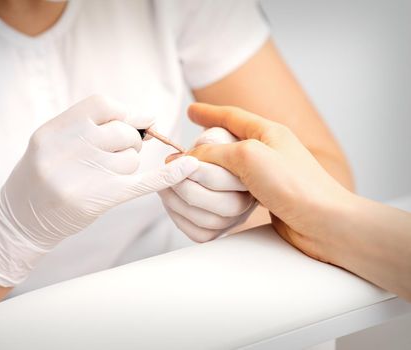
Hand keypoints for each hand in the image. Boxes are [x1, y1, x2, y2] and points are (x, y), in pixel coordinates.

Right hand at [0, 95, 198, 285]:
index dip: (125, 111)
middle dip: (129, 141)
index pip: (102, 105)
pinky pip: (142, 182)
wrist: (20, 220)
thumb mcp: (51, 142)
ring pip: (130, 159)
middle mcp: (68, 149)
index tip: (138, 120)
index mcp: (54, 130)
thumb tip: (145, 117)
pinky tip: (188, 167)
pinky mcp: (100, 200)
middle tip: (117, 154)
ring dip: (126, 165)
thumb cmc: (40, 177)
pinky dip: (168, 175)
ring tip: (104, 176)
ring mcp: (84, 176)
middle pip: (122, 133)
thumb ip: (89, 125)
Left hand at [159, 127, 255, 242]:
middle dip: (190, 189)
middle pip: (227, 205)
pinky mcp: (218, 231)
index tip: (180, 160)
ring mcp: (235, 219)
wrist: (218, 161)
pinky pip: (200, 234)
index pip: (233, 178)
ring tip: (165, 186)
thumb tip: (184, 158)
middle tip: (170, 175)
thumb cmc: (219, 147)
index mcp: (255, 174)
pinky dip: (180, 219)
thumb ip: (209, 142)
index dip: (201, 171)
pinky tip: (171, 201)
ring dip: (180, 204)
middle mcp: (250, 200)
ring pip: (211, 222)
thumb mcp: (220, 135)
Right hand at [182, 103, 351, 261]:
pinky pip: (233, 191)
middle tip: (183, 157)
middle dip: (203, 149)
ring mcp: (266, 176)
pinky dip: (220, 193)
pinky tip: (214, 195)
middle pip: (225, 144)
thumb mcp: (250, 156)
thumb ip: (215, 152)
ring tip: (194, 178)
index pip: (231, 116)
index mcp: (267, 133)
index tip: (191, 111)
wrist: (325, 225)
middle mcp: (266, 152)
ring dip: (210, 175)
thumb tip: (186, 159)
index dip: (208, 113)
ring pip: (227, 170)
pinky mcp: (264, 198)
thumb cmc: (296, 185)